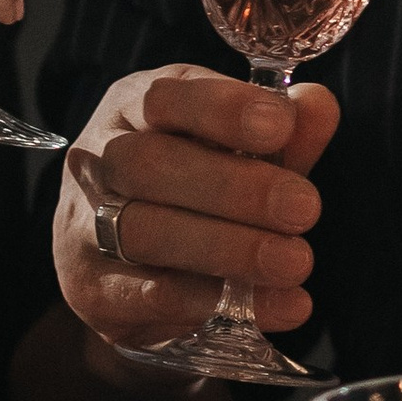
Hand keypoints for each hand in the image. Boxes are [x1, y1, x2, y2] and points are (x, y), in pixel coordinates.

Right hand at [54, 64, 335, 355]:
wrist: (136, 276)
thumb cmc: (197, 192)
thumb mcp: (243, 154)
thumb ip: (282, 133)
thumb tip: (318, 104)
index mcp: (132, 107)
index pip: (164, 95)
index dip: (222, 107)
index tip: (280, 125)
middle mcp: (98, 160)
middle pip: (148, 163)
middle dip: (233, 186)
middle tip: (305, 208)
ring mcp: (83, 226)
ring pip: (144, 230)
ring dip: (228, 248)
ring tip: (296, 262)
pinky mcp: (92, 290)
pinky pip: (151, 295)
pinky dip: (219, 300)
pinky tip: (279, 305)